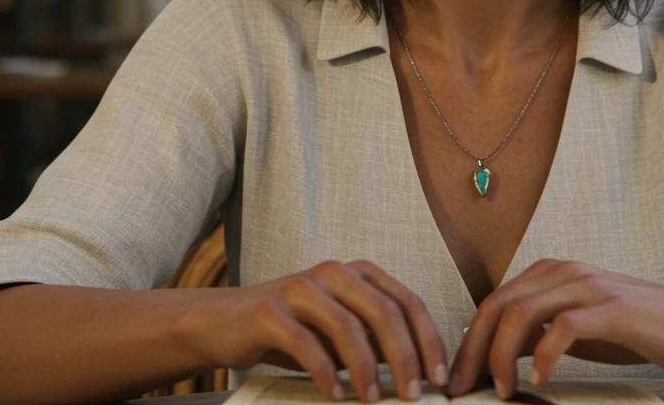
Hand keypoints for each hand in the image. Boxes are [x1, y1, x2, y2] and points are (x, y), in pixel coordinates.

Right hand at [180, 260, 449, 402]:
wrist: (223, 322)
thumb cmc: (291, 330)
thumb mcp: (340, 333)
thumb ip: (375, 342)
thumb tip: (419, 373)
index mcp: (359, 274)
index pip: (408, 302)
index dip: (429, 340)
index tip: (440, 377)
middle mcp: (334, 272)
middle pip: (385, 312)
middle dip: (406, 357)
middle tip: (414, 394)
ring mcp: (302, 287)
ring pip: (348, 325)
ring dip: (366, 369)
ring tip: (372, 400)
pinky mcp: (271, 309)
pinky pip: (306, 342)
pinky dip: (325, 372)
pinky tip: (335, 394)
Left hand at [447, 259, 663, 397]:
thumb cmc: (638, 328)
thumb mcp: (578, 329)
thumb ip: (539, 332)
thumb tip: (496, 354)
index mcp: (551, 274)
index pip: (492, 303)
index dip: (468, 342)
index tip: (457, 380)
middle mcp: (564, 272)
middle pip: (496, 306)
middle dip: (472, 351)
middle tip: (463, 390)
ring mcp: (588, 287)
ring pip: (521, 313)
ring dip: (500, 356)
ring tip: (502, 390)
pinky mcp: (612, 307)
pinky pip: (562, 326)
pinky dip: (543, 356)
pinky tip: (540, 380)